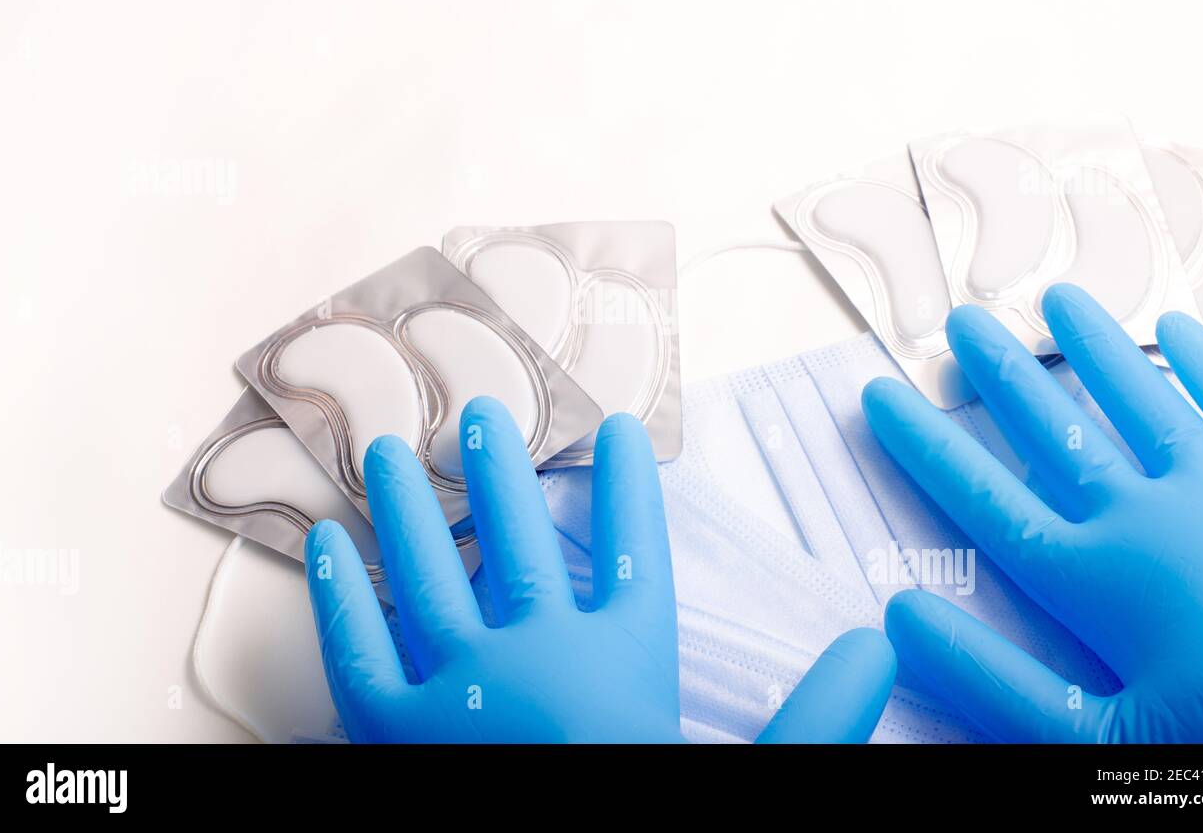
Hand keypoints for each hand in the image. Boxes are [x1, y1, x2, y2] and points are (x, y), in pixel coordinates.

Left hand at [306, 396, 896, 742]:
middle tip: (479, 410)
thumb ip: (812, 718)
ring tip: (387, 450)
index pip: (634, 550)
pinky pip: (357, 646)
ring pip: (429, 569)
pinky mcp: (393, 729)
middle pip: (517, 536)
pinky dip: (339, 592)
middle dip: (501, 467)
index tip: (620, 430)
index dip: (630, 485)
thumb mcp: (746, 777)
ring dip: (409, 504)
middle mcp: (538, 653)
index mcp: (623, 661)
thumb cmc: (639, 810)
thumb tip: (876, 649)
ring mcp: (459, 686)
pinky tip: (327, 544)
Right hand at [863, 283, 1202, 741]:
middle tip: (965, 322)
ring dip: (1097, 352)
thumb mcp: (1102, 745)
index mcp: (1100, 581)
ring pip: (1147, 406)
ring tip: (1059, 301)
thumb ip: (1000, 684)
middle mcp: (1154, 521)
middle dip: (1004, 377)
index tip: (884, 395)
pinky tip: (1183, 334)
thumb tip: (905, 621)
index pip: (988, 501)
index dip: (928, 446)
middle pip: (1059, 434)